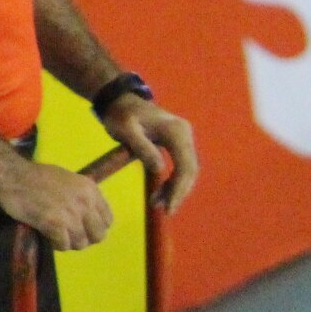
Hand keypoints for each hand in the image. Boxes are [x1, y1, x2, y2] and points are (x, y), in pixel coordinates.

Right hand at [0, 159, 113, 250]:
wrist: (13, 176)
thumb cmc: (38, 177)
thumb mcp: (70, 180)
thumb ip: (83, 196)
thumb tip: (88, 214)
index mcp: (91, 190)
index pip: (107, 220)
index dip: (97, 228)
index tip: (86, 230)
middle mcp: (85, 203)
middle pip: (98, 235)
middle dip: (86, 239)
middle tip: (73, 237)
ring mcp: (70, 214)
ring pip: (81, 242)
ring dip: (70, 244)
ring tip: (59, 238)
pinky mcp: (54, 223)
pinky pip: (63, 244)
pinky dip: (58, 245)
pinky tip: (50, 239)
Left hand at [104, 96, 201, 211]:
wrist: (120, 101)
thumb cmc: (120, 115)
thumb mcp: (126, 130)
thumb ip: (143, 148)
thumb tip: (159, 170)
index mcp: (176, 132)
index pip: (185, 165)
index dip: (179, 188)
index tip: (168, 207)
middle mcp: (185, 134)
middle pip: (191, 169)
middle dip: (179, 192)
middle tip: (165, 210)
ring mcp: (183, 138)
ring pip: (188, 169)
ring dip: (176, 188)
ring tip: (158, 204)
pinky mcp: (177, 143)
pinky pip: (181, 166)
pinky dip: (172, 181)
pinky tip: (160, 192)